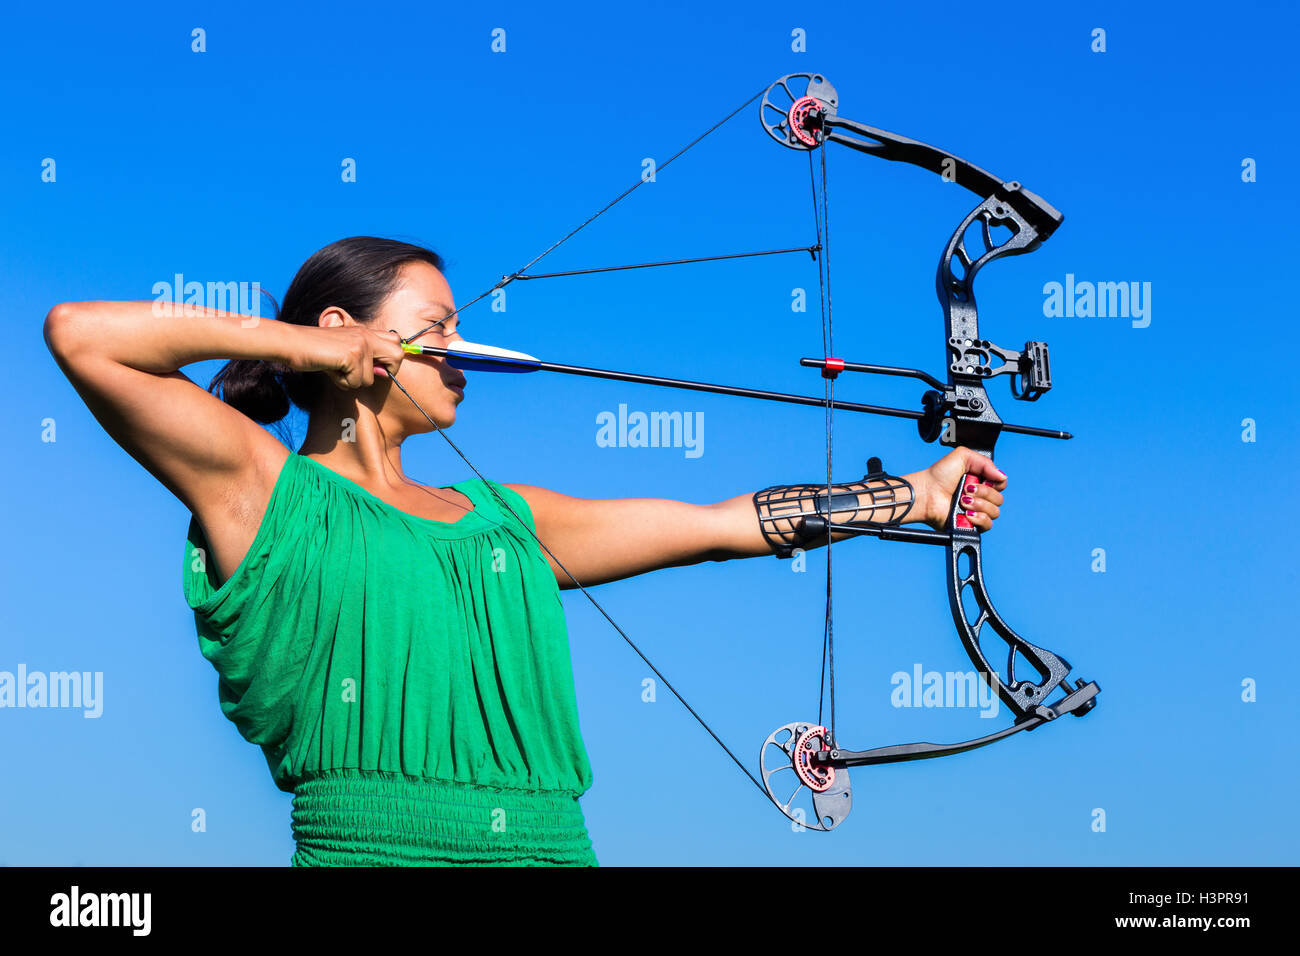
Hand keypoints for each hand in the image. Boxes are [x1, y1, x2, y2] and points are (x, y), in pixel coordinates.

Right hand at [290, 325, 405, 389]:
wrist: (293, 343)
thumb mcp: (344, 350)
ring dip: (352, 381)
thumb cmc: (316, 350)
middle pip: (398, 355)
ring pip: (370, 378)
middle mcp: (366, 335)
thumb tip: (384, 373)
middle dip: (388, 371)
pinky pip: (355, 382)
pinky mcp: (352, 355)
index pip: (396, 342)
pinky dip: (341, 382)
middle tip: (365, 373)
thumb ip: (365, 358)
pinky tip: (330, 369)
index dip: (393, 360)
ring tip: (336, 369)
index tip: (380, 369)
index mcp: (365, 332)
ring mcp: (361, 344)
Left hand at [909, 447, 1006, 531]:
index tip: (982, 479)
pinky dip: (979, 518)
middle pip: (999, 499)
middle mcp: (980, 497)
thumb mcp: (962, 457)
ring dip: (979, 504)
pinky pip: (988, 525)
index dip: (995, 482)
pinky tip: (967, 513)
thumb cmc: (938, 475)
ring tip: (962, 500)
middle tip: (965, 489)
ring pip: (995, 511)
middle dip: (983, 492)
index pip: (1001, 484)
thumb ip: (986, 462)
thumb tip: (1002, 476)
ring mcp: (976, 512)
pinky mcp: (970, 525)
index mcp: (980, 482)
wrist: (926, 493)